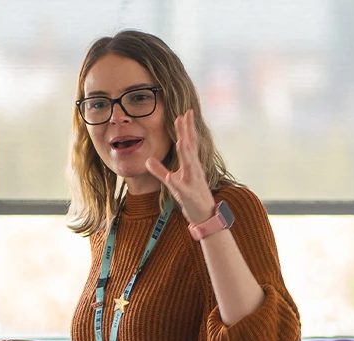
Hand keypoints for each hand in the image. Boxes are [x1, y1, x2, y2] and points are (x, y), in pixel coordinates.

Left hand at [145, 109, 216, 223]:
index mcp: (192, 165)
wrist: (205, 215)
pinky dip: (176, 181)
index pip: (190, 143)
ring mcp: (192, 181)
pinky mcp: (188, 194)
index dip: (187, 128)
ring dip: (185, 152)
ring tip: (181, 139)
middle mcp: (194, 170)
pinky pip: (181, 187)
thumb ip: (160, 170)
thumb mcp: (173, 182)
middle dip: (187, 132)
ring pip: (189, 164)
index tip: (185, 113)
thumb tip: (147, 160)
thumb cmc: (191, 196)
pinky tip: (171, 176)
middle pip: (191, 147)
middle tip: (184, 115)